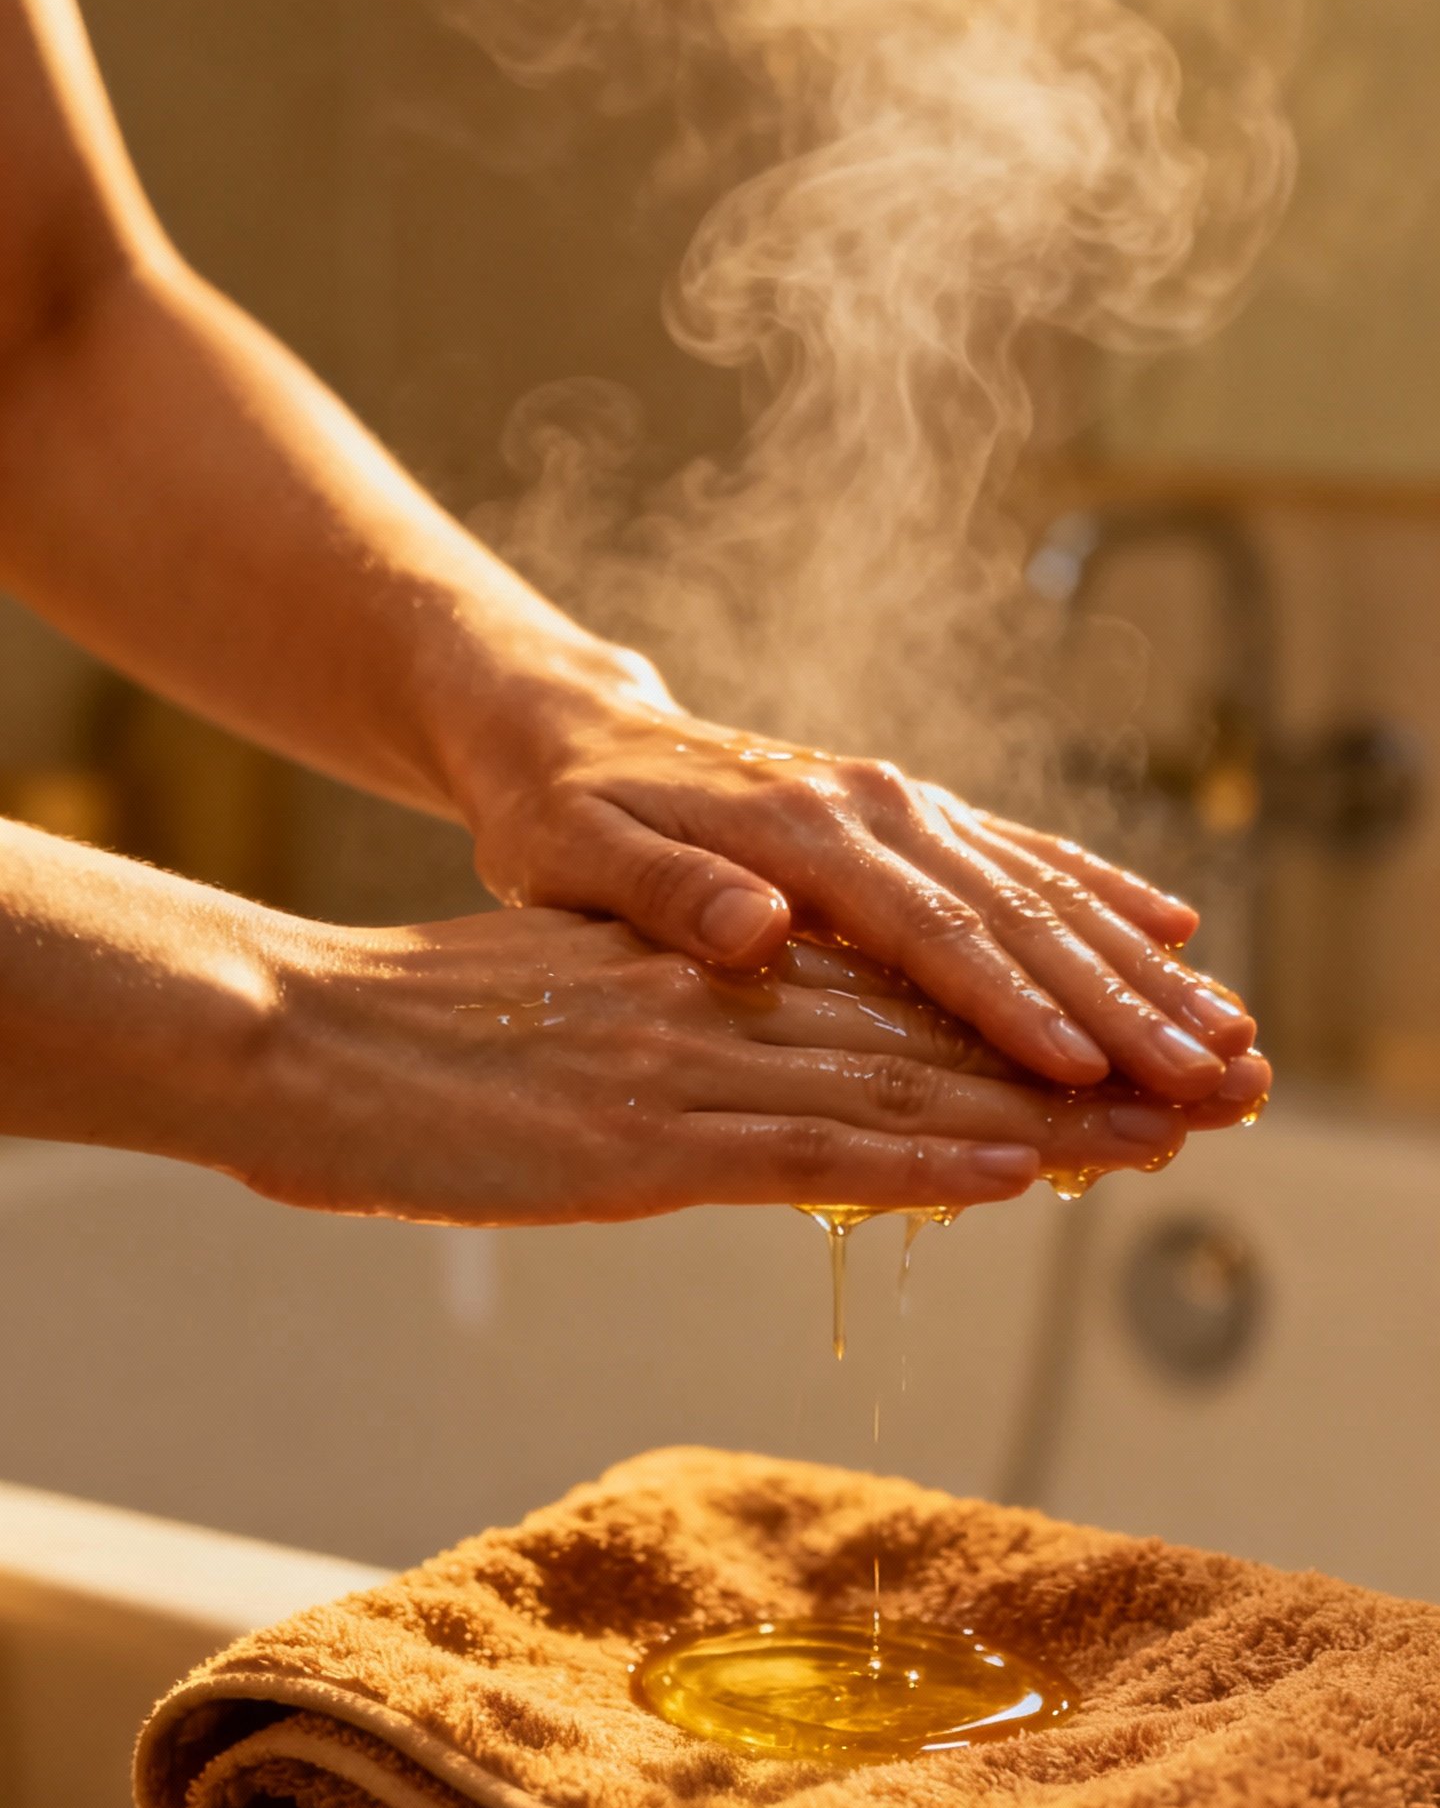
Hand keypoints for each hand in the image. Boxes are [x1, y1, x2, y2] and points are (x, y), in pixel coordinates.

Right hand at [257, 917, 1264, 1224]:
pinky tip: (1010, 1173)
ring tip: (1154, 1133)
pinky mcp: (637, 1138)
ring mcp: (684, 1066)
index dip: (1017, 1015)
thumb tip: (741, 1025)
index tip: (1118, 1041)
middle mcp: (717, 1001)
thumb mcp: (564, 999)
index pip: (894, 992)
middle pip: (929, 1033)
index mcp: (705, 969)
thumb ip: (664, 1012)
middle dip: (1073, 1064)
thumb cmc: (408, 1026)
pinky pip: (805, 1151)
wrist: (289, 1031)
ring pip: (895, 1088)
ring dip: (1037, 1115)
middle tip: (1196, 1084)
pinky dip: (919, 1161)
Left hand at [455, 664, 1257, 1105]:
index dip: (1008, 1008)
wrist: (560, 727)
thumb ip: (664, 891)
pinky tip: (1172, 934)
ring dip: (1140, 963)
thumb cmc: (556, 809)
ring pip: (1042, 887)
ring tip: (1231, 1033)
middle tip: (1211, 1080)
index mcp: (796, 828)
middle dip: (1121, 1002)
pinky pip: (1021, 857)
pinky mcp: (904, 815)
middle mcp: (868, 807)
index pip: (925, 933)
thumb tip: (756, 926)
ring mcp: (895, 804)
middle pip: (1017, 913)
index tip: (1084, 1072)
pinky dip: (1100, 896)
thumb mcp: (571, 854)